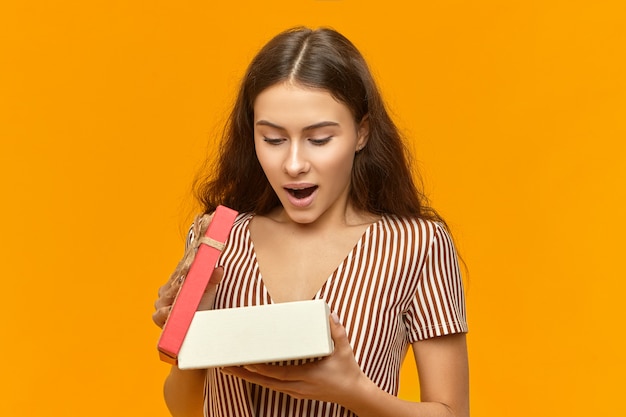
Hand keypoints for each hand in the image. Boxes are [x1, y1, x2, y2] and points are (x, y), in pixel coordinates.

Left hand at [221, 314, 366, 404]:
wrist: (354, 394)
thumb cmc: (348, 371)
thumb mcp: (344, 350)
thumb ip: (337, 331)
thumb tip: (330, 314)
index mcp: (307, 376)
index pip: (278, 374)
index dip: (261, 369)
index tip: (246, 362)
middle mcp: (298, 387)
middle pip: (266, 382)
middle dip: (245, 374)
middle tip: (227, 365)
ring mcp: (296, 391)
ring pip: (267, 385)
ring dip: (249, 377)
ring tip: (232, 368)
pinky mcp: (295, 392)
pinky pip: (273, 386)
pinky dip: (260, 380)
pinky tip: (250, 373)